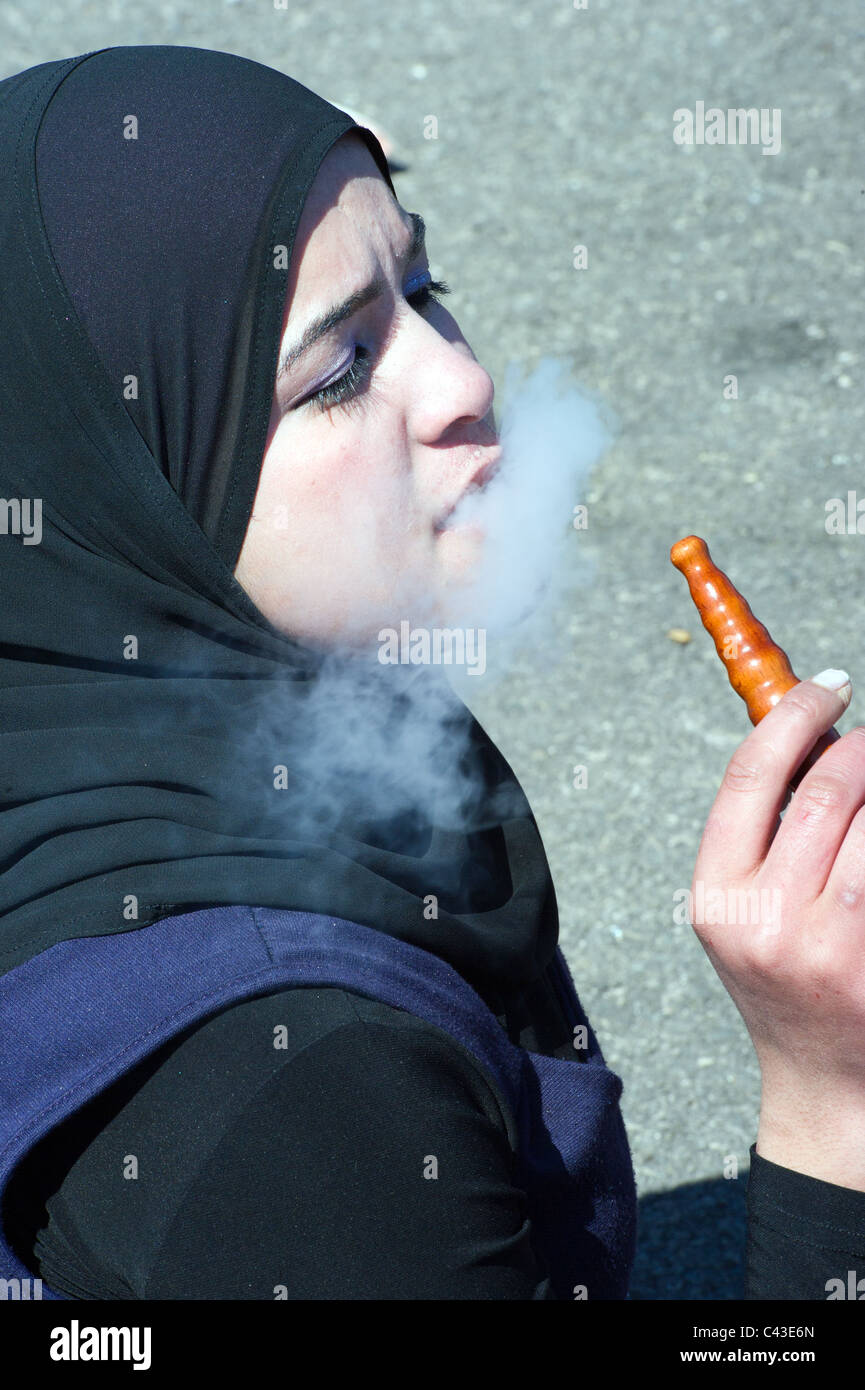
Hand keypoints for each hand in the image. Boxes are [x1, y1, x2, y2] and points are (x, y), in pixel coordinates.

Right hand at [688, 670, 864, 1187]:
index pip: (752, 775)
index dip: (794, 716)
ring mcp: (833, 945)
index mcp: (719, 895)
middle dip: (862, 747)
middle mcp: (769, 919)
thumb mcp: (745, 908)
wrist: (831, 1090)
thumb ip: (766, 832)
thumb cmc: (786, 984)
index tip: (828, 688)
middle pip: (829, 788)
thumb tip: (817, 737)